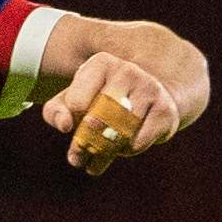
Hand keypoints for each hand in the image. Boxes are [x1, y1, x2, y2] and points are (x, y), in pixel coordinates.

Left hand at [39, 52, 183, 171]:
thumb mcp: (73, 100)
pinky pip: (137, 142)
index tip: (73, 125)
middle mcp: (128, 71)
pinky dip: (126, 150)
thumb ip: (55, 111)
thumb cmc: (101, 99)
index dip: (71, 121)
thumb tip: (65, 126)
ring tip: (97, 157)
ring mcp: (150, 89)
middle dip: (84, 144)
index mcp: (101, 63)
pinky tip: (123, 146)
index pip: (76, 102)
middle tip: (77, 158)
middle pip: (98, 119)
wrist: (149, 95)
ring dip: (104, 151)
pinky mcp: (166, 110)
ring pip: (118, 133)